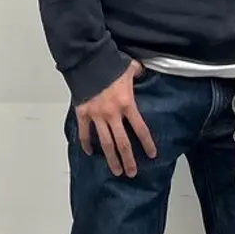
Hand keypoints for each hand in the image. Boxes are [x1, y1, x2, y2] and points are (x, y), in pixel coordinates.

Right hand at [76, 61, 157, 177]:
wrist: (88, 61)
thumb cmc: (110, 64)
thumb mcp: (129, 67)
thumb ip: (137, 72)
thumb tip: (143, 71)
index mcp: (127, 104)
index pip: (140, 129)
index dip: (147, 143)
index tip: (152, 155)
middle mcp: (113, 114)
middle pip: (122, 142)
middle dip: (128, 159)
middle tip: (131, 172)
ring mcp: (97, 116)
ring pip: (105, 143)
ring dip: (111, 158)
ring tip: (116, 171)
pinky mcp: (83, 113)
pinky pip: (84, 133)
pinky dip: (86, 143)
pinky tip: (90, 152)